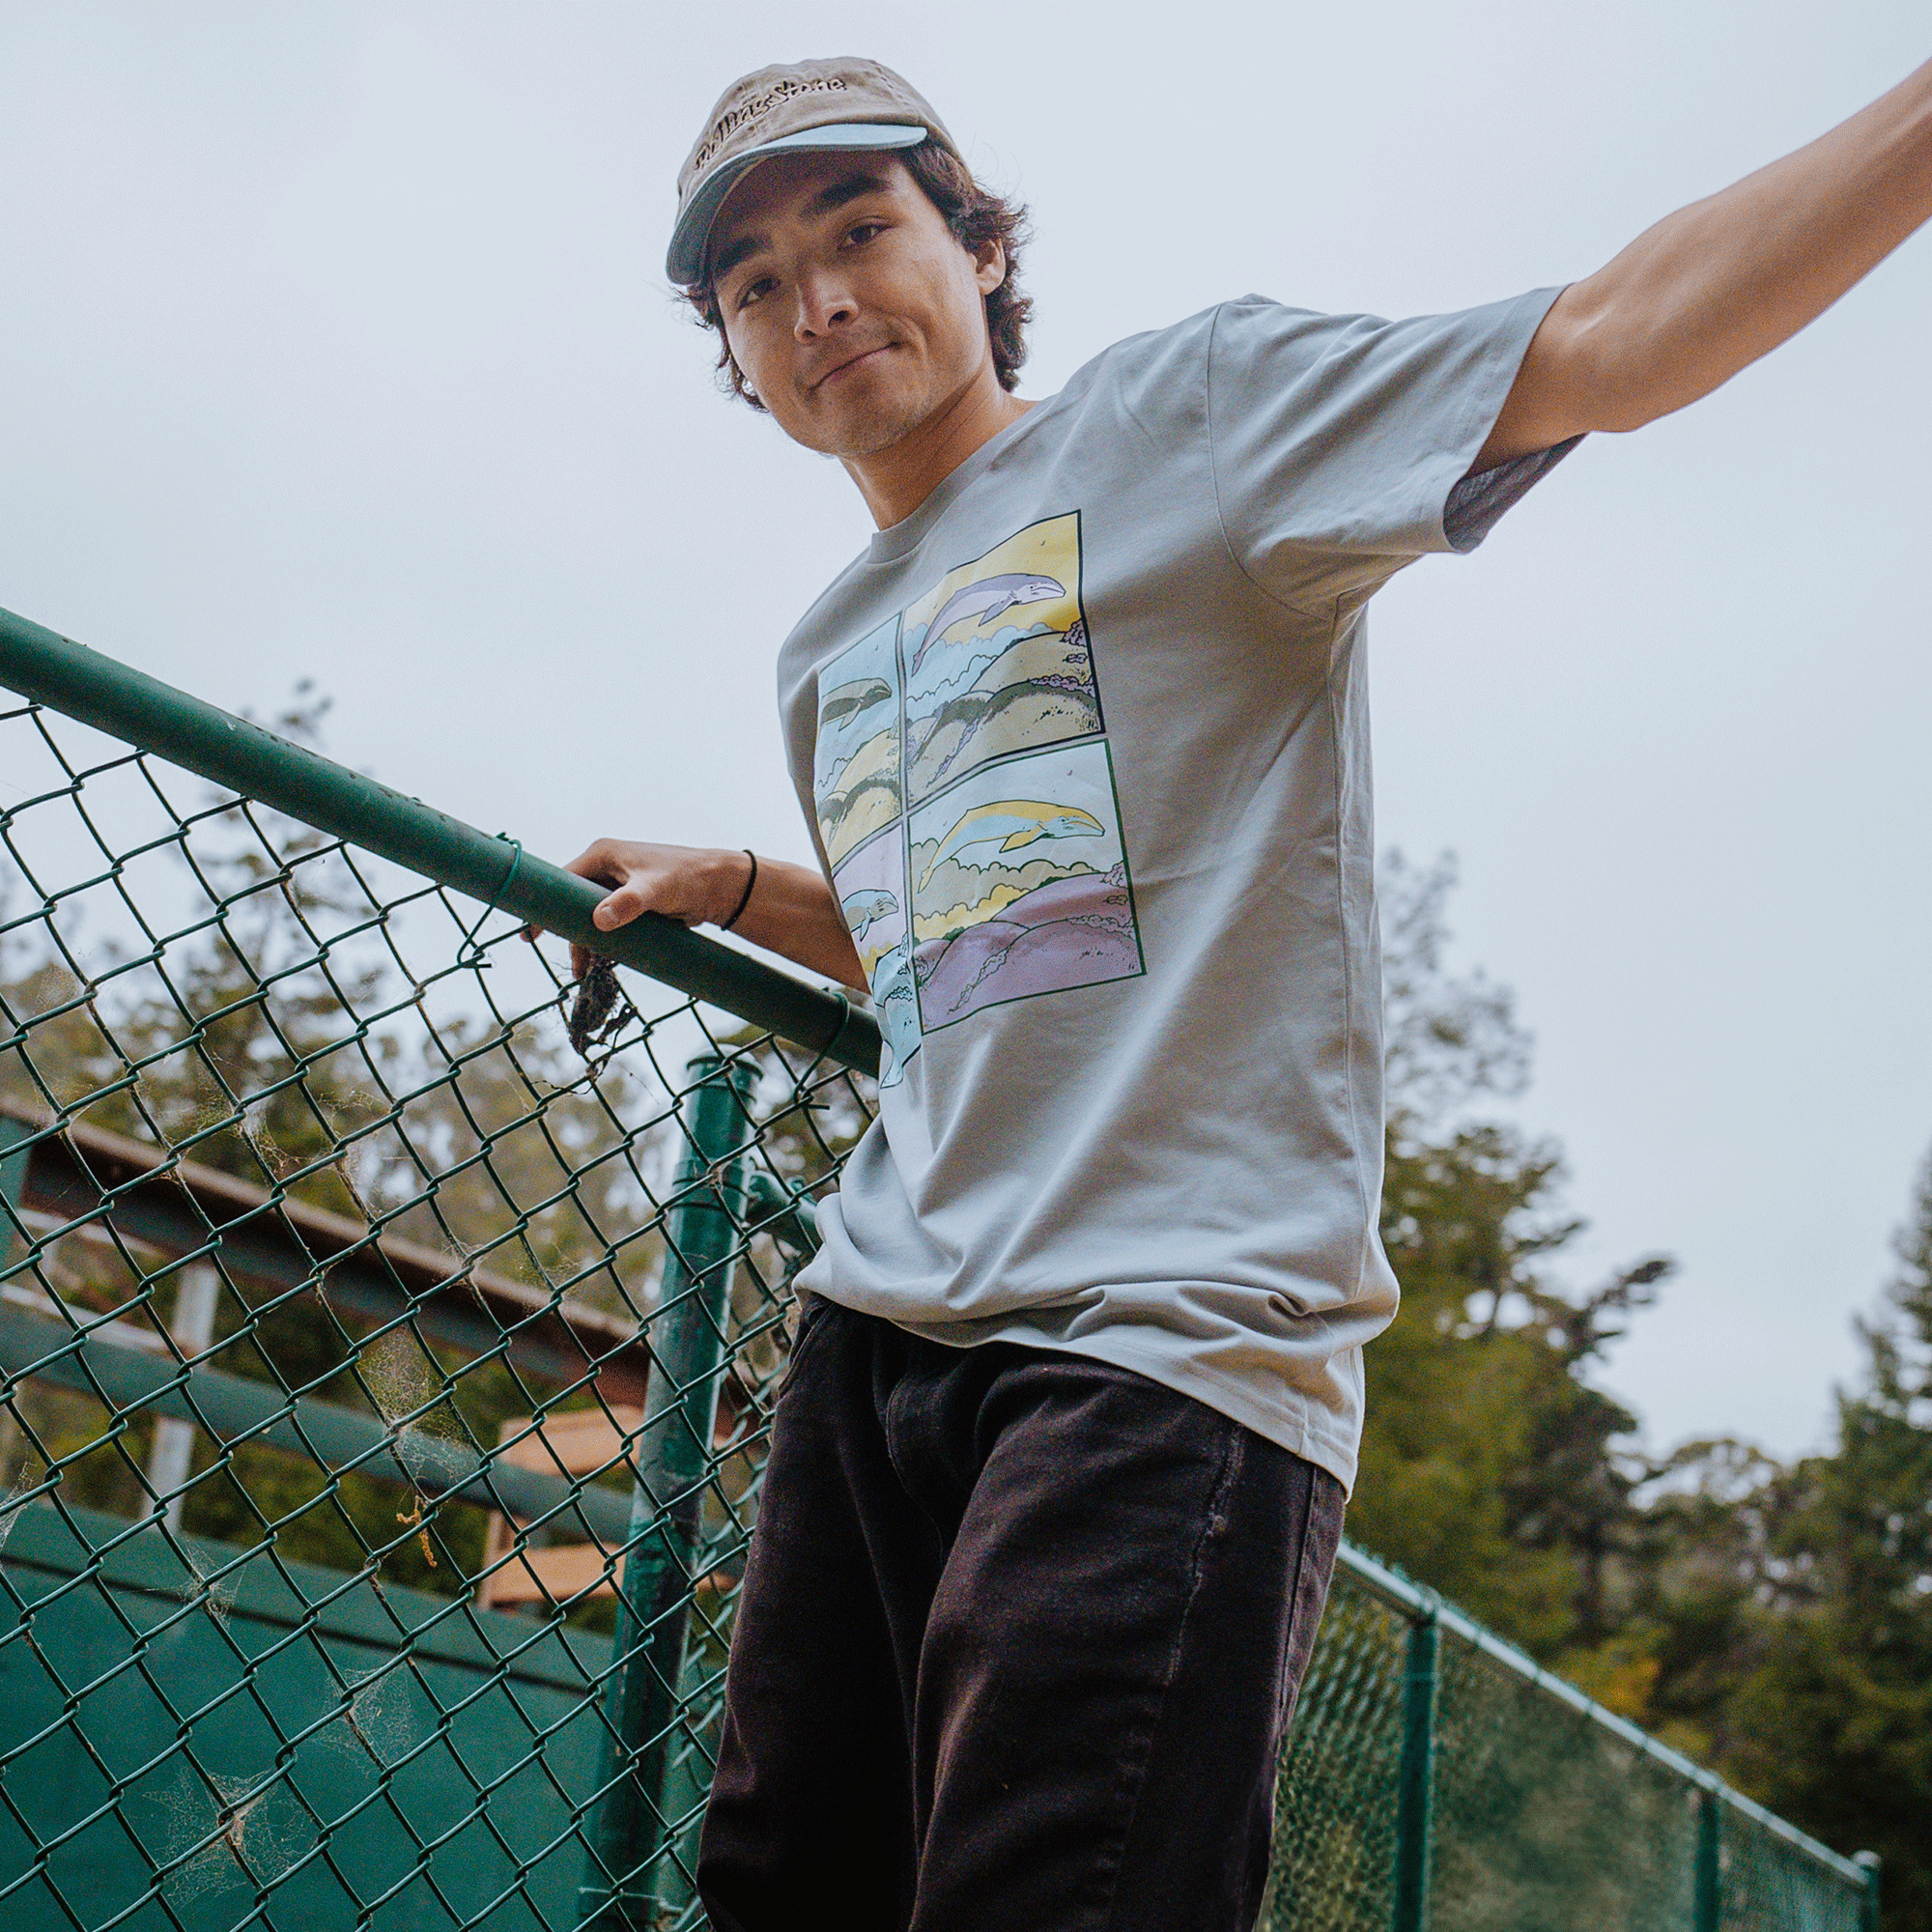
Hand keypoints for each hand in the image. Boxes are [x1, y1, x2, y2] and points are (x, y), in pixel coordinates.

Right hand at [553, 839, 752, 980]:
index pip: (561, 881)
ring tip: (588, 973)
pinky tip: (604, 963)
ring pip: (590, 917)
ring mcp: (617, 884)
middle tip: (574, 965)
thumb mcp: (654, 890)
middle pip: (574, 904)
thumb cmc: (687, 878)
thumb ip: (628, 903)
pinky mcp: (630, 901)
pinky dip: (603, 941)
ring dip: (588, 943)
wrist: (718, 888)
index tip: (531, 935)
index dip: (546, 908)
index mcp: (602, 855)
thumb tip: (600, 920)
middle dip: (571, 934)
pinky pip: (607, 923)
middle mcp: (605, 867)